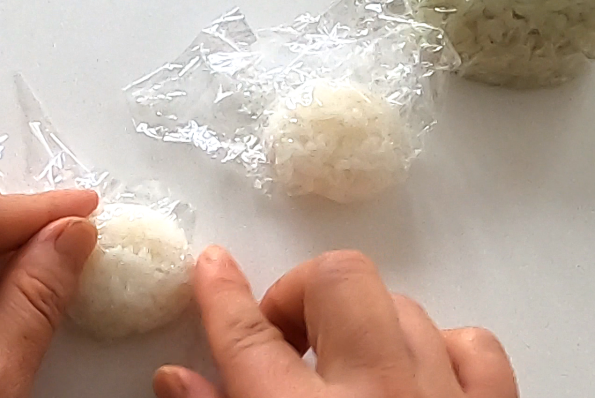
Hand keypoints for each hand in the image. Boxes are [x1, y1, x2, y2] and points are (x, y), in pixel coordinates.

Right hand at [154, 247, 517, 397]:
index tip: (212, 264)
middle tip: (287, 336)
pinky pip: (473, 346)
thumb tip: (174, 377)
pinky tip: (415, 369)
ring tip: (346, 362)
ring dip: (365, 324)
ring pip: (402, 306)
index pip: (248, 336)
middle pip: (336, 282)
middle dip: (301, 296)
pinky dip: (439, 347)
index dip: (221, 293)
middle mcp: (377, 397)